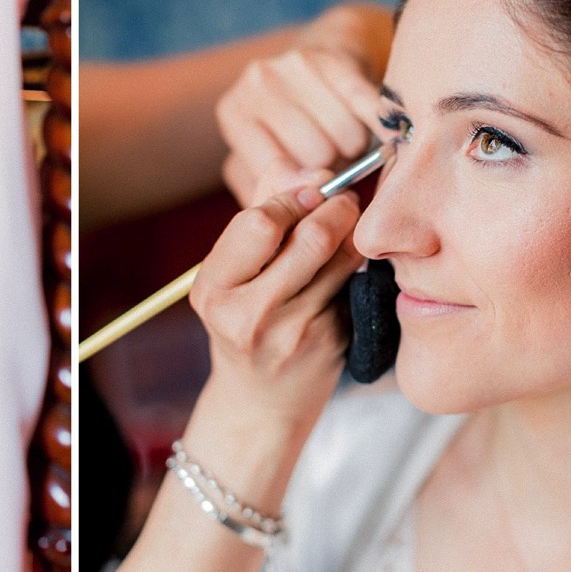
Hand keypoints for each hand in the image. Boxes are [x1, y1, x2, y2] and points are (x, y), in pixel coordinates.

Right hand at [187, 177, 362, 481]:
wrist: (260, 406)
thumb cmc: (243, 326)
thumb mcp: (231, 275)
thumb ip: (258, 212)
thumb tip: (297, 166)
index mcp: (213, 290)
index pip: (259, 221)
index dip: (292, 195)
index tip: (311, 188)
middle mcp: (249, 315)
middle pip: (311, 237)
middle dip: (336, 207)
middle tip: (343, 200)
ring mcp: (295, 333)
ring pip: (343, 258)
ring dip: (353, 232)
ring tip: (347, 227)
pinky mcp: (333, 343)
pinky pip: (355, 284)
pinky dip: (357, 266)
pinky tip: (349, 267)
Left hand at [216, 1, 392, 205]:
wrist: (326, 48)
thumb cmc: (293, 118)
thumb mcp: (262, 154)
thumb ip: (264, 189)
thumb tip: (284, 212)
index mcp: (233, 113)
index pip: (281, 178)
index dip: (306, 190)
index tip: (315, 187)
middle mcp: (257, 84)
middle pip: (317, 159)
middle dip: (333, 167)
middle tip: (334, 159)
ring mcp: (294, 66)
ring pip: (348, 140)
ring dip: (358, 148)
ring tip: (347, 138)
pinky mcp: (335, 58)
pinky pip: (371, 109)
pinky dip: (384, 127)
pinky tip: (387, 132)